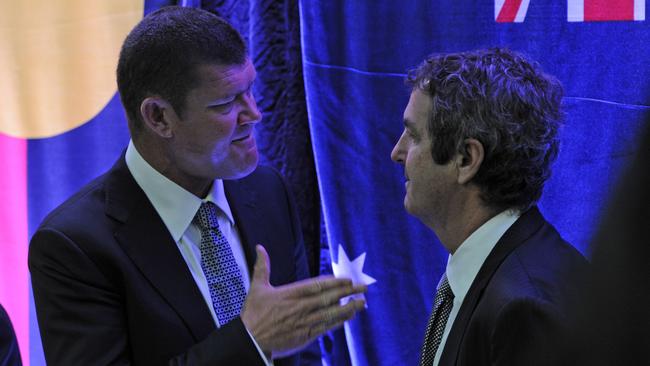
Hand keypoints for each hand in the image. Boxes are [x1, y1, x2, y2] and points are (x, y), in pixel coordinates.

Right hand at [241, 245, 365, 358]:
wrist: (250, 340)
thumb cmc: (253, 314)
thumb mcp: (257, 287)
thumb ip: (262, 267)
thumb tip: (260, 247)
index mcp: (290, 294)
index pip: (317, 285)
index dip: (335, 282)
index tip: (348, 279)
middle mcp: (300, 307)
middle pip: (329, 298)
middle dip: (348, 292)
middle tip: (363, 287)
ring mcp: (305, 322)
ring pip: (331, 313)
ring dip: (348, 307)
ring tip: (362, 302)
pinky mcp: (305, 336)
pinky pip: (326, 327)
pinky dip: (338, 321)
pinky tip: (349, 317)